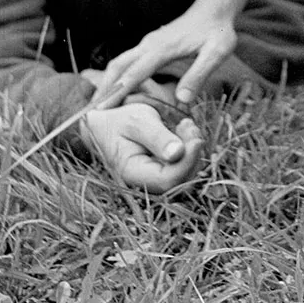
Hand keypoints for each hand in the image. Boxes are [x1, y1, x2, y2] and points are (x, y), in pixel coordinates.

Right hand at [80, 103, 204, 193]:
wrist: (106, 124)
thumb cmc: (118, 121)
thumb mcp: (136, 121)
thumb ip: (156, 137)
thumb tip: (178, 153)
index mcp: (133, 173)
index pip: (167, 180)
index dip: (187, 163)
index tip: (197, 139)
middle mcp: (145, 182)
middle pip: (180, 180)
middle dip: (192, 155)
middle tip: (188, 125)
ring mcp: (154, 177)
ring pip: (184, 174)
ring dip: (192, 150)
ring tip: (185, 124)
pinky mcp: (162, 169)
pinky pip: (182, 165)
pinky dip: (188, 148)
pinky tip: (183, 129)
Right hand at [90, 0, 256, 109]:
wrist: (215, 8)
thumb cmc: (218, 31)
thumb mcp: (216, 53)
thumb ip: (198, 75)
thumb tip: (182, 100)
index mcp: (161, 49)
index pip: (133, 74)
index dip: (116, 93)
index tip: (100, 111)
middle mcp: (149, 45)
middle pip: (117, 67)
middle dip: (101, 89)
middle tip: (88, 114)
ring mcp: (147, 44)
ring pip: (119, 63)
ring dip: (105, 82)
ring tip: (95, 107)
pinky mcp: (150, 46)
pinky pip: (126, 62)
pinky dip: (115, 76)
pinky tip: (113, 91)